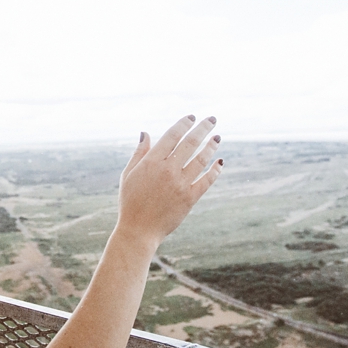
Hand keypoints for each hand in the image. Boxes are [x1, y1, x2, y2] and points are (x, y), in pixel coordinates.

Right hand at [115, 116, 221, 248]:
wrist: (138, 230)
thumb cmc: (130, 202)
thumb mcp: (128, 174)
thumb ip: (139, 153)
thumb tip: (145, 133)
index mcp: (151, 162)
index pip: (172, 135)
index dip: (183, 124)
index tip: (191, 117)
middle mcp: (168, 170)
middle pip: (190, 143)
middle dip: (203, 128)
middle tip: (212, 119)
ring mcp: (180, 184)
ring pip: (201, 159)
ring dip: (211, 146)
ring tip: (217, 137)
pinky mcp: (189, 198)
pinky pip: (206, 181)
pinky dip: (215, 170)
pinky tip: (219, 162)